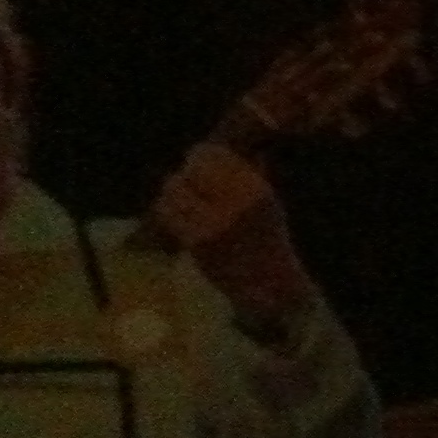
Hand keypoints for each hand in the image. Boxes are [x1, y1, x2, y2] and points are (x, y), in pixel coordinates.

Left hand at [153, 143, 317, 329]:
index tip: (195, 161)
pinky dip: (166, 212)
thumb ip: (256, 176)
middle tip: (182, 184)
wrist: (270, 286)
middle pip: (192, 169)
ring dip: (171, 193)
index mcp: (254, 188)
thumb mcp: (271, 205)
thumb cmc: (270, 245)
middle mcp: (235, 200)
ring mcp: (214, 220)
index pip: (213, 155)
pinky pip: (169, 215)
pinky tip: (172, 218)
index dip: (199, 156)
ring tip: (176, 201)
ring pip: (175, 189)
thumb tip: (250, 151)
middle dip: (185, 175)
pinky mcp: (197, 241)